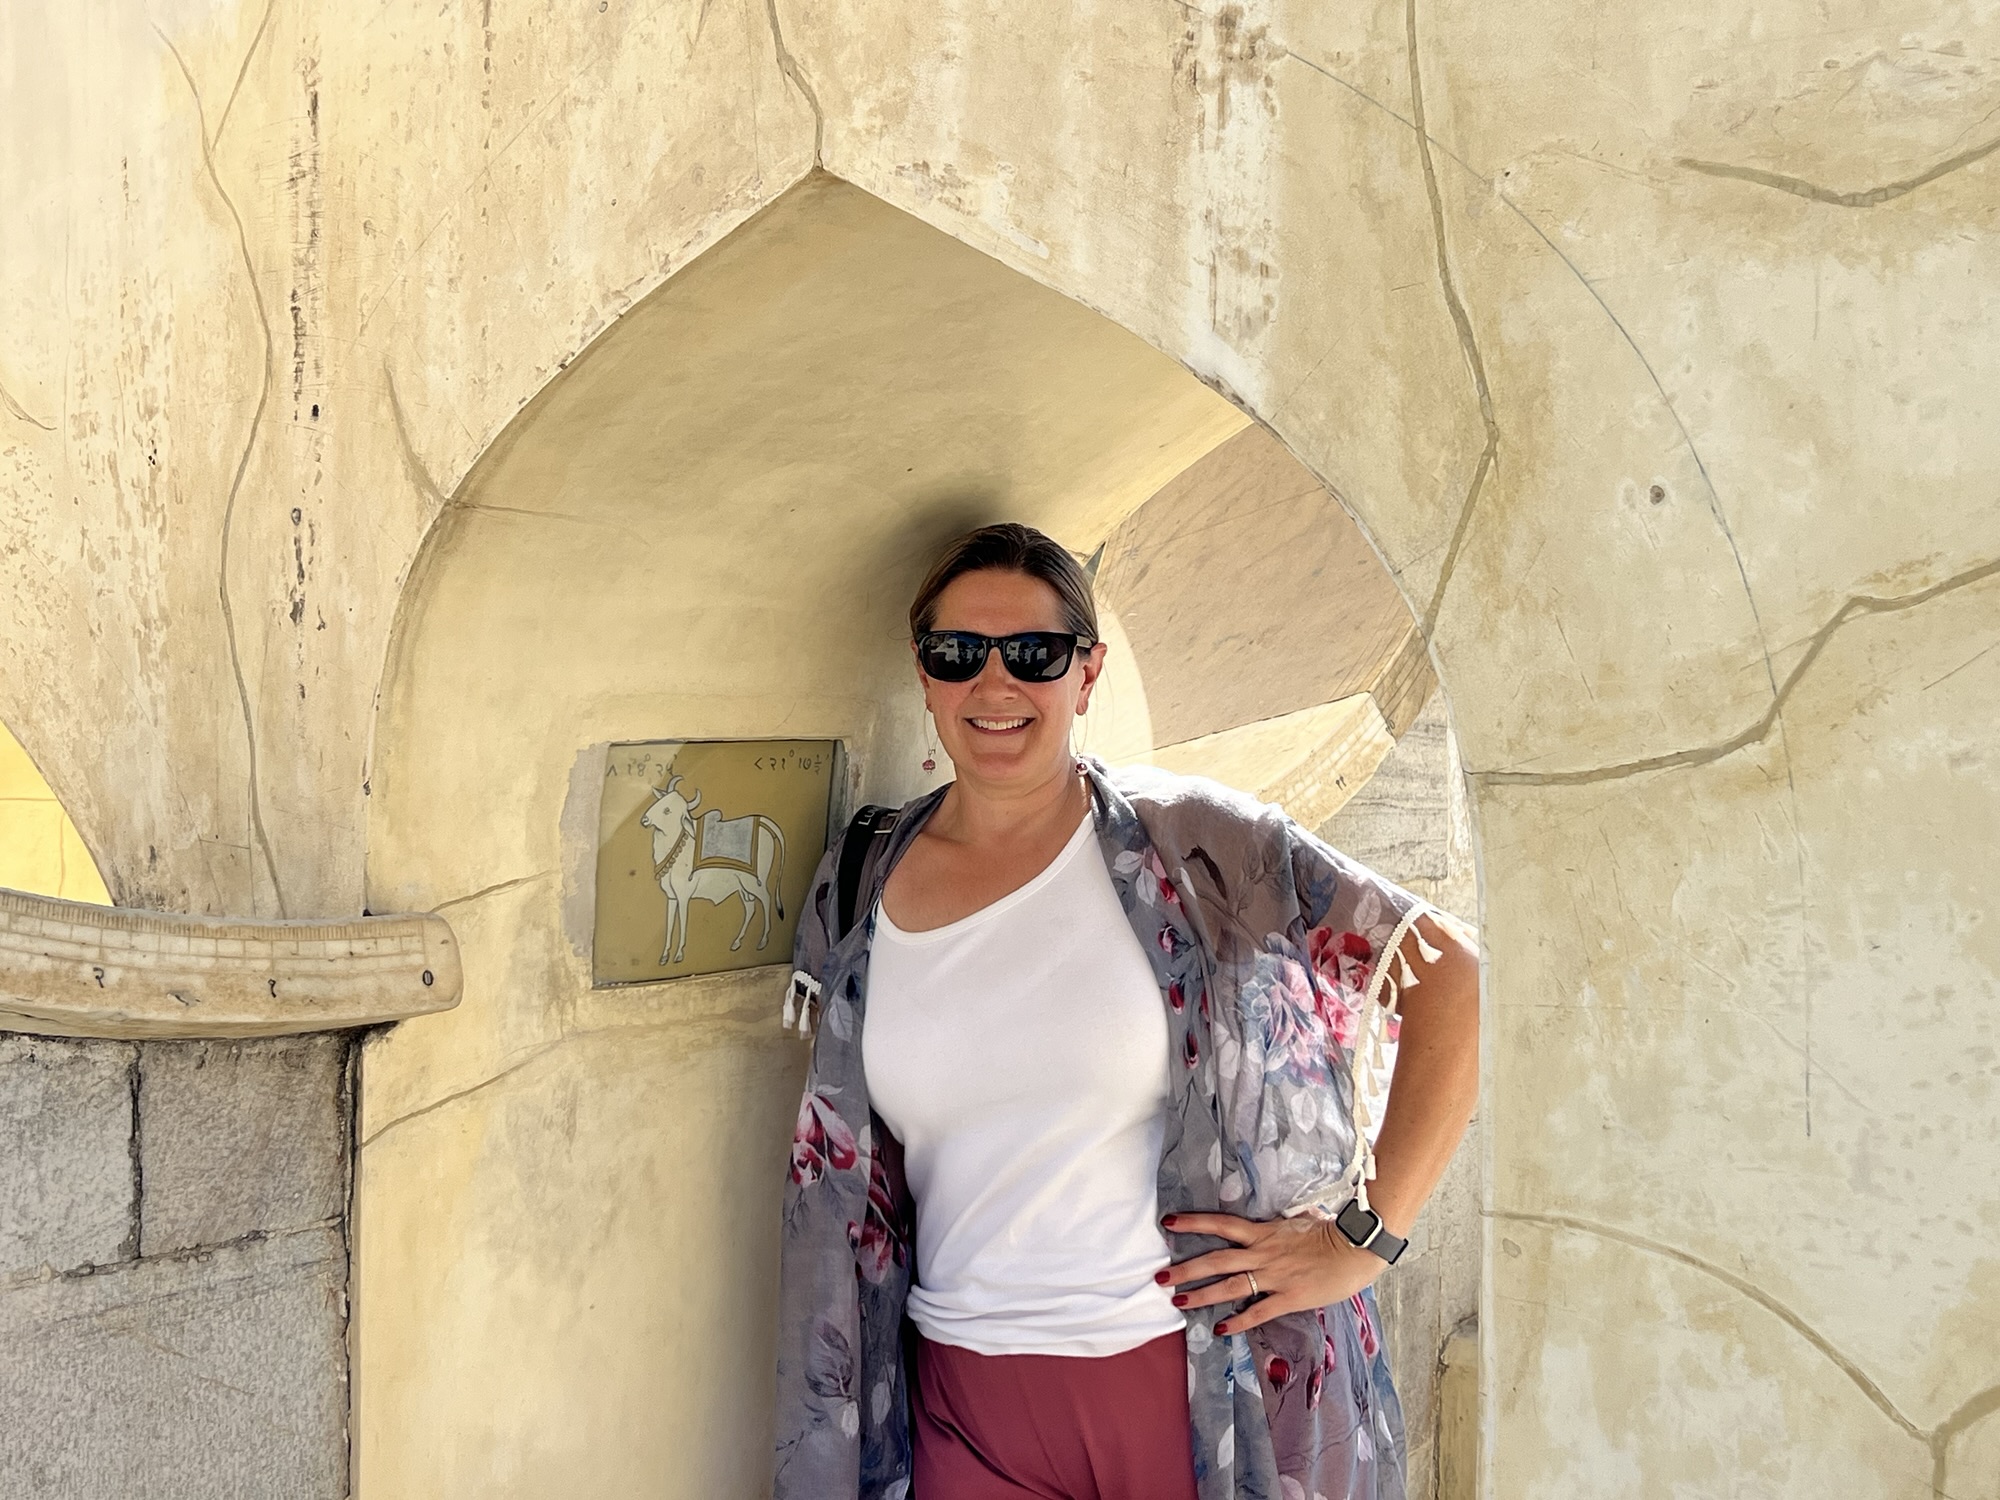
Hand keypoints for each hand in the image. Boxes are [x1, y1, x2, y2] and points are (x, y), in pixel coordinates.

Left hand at [1157, 1211, 1385, 1335]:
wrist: (1355, 1248)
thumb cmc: (1330, 1231)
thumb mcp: (1298, 1220)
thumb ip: (1280, 1224)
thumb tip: (1277, 1220)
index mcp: (1263, 1231)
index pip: (1221, 1223)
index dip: (1194, 1222)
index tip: (1168, 1223)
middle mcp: (1262, 1252)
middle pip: (1215, 1259)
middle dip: (1185, 1269)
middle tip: (1159, 1277)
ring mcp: (1274, 1276)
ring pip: (1230, 1286)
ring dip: (1201, 1295)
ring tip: (1177, 1302)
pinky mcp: (1288, 1297)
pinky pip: (1258, 1311)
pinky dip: (1238, 1321)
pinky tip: (1221, 1329)